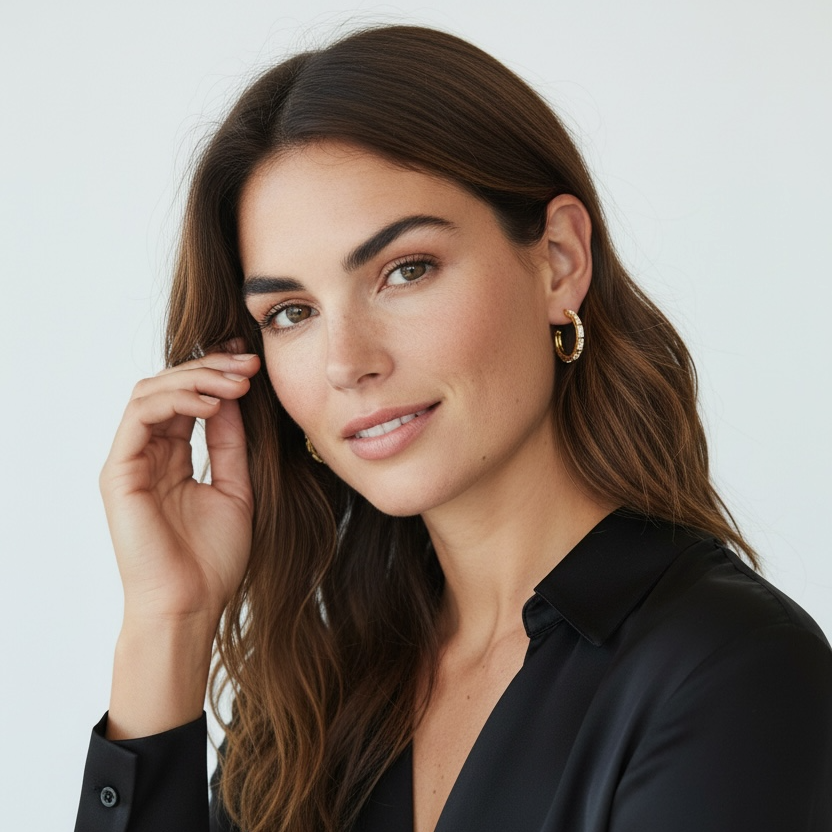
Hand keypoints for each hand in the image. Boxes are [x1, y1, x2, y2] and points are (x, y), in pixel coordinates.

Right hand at [100, 347, 260, 627]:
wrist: (192, 604)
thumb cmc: (212, 558)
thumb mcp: (234, 488)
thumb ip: (230, 444)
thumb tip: (234, 397)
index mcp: (172, 458)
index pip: (188, 400)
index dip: (217, 376)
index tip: (253, 366)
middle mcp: (147, 454)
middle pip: (169, 388)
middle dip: (210, 368)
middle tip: (248, 364)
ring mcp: (130, 461)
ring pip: (152, 393)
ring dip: (196, 379)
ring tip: (235, 383)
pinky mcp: (119, 472)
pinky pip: (140, 417)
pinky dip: (176, 401)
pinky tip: (213, 405)